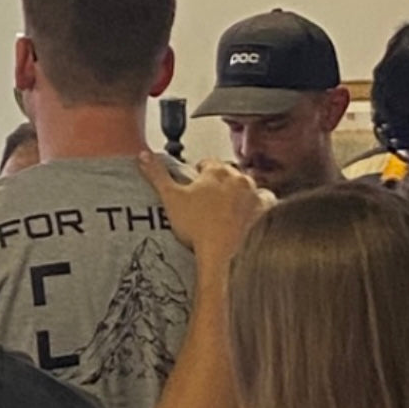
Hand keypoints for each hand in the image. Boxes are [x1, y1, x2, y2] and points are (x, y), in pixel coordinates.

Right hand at [139, 152, 269, 267]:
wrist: (220, 252)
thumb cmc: (197, 226)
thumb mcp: (169, 198)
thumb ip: (156, 174)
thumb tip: (142, 154)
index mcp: (216, 170)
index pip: (206, 163)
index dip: (197, 175)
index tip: (193, 187)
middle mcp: (238, 177)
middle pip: (226, 173)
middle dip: (218, 183)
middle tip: (205, 201)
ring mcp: (253, 193)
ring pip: (245, 184)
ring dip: (237, 191)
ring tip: (225, 207)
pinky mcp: (263, 209)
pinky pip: (265, 198)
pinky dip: (258, 202)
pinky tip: (249, 210)